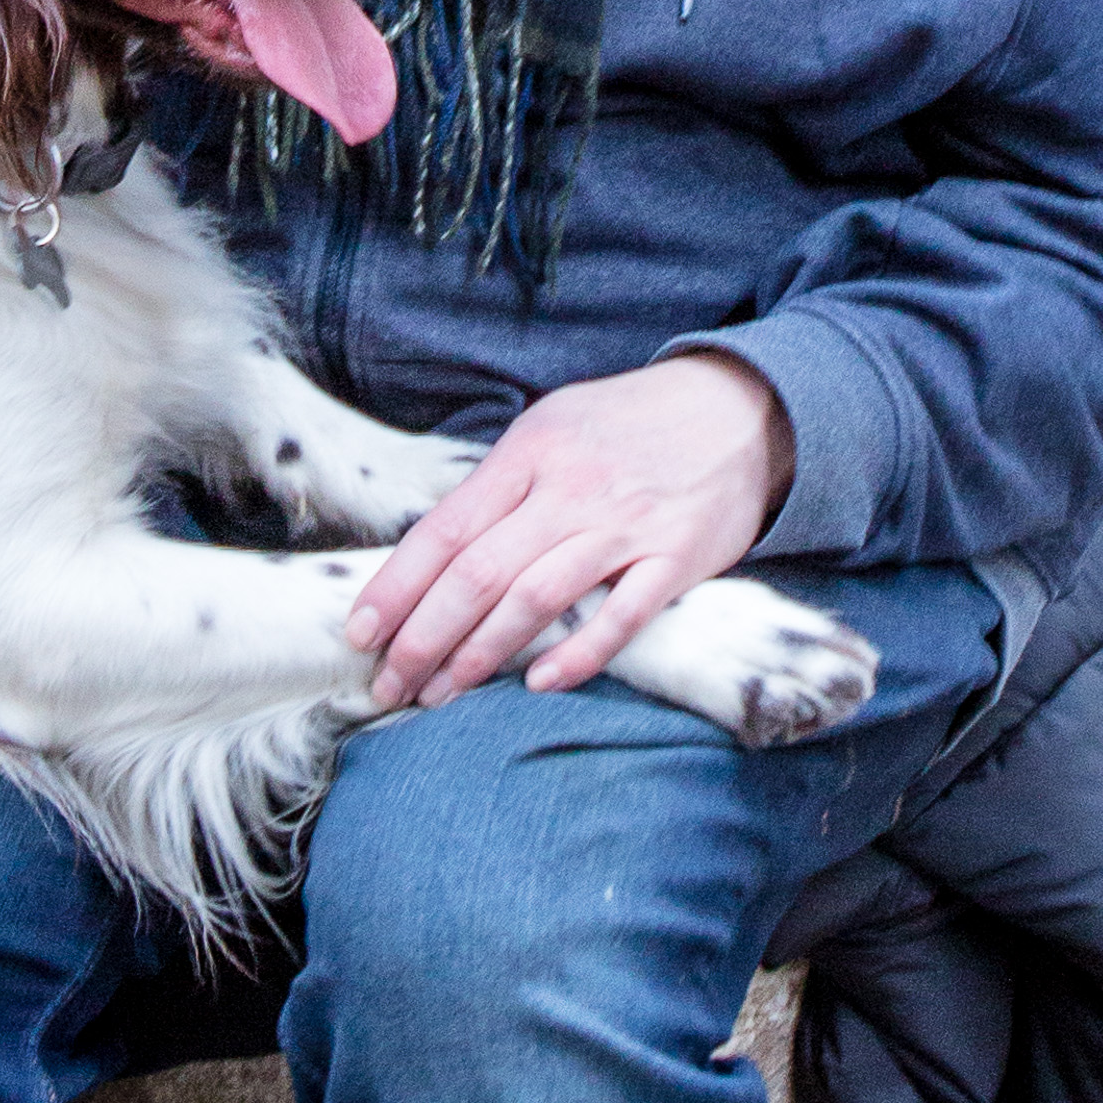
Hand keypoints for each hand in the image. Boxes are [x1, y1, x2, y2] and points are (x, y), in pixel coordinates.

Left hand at [348, 354, 791, 711]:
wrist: (742, 409)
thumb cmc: (631, 424)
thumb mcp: (554, 426)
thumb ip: (502, 485)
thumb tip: (434, 549)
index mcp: (530, 453)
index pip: (446, 529)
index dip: (397, 586)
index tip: (361, 633)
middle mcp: (570, 489)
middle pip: (478, 574)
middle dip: (424, 638)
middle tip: (390, 684)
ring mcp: (624, 526)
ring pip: (534, 599)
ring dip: (479, 655)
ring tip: (440, 694)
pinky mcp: (675, 560)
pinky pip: (618, 618)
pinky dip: (574, 655)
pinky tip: (536, 682)